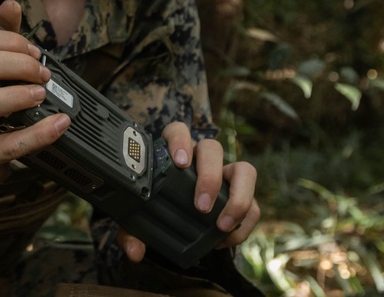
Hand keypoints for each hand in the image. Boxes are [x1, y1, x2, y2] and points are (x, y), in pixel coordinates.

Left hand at [117, 121, 259, 262]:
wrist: (172, 221)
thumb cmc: (153, 208)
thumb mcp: (136, 219)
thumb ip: (130, 231)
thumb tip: (134, 251)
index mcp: (174, 153)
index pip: (178, 131)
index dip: (181, 141)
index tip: (181, 162)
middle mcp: (201, 159)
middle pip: (213, 149)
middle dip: (210, 177)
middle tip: (200, 206)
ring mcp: (225, 176)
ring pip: (245, 171)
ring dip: (238, 198)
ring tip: (222, 225)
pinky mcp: (240, 197)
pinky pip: (253, 205)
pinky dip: (244, 225)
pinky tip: (225, 240)